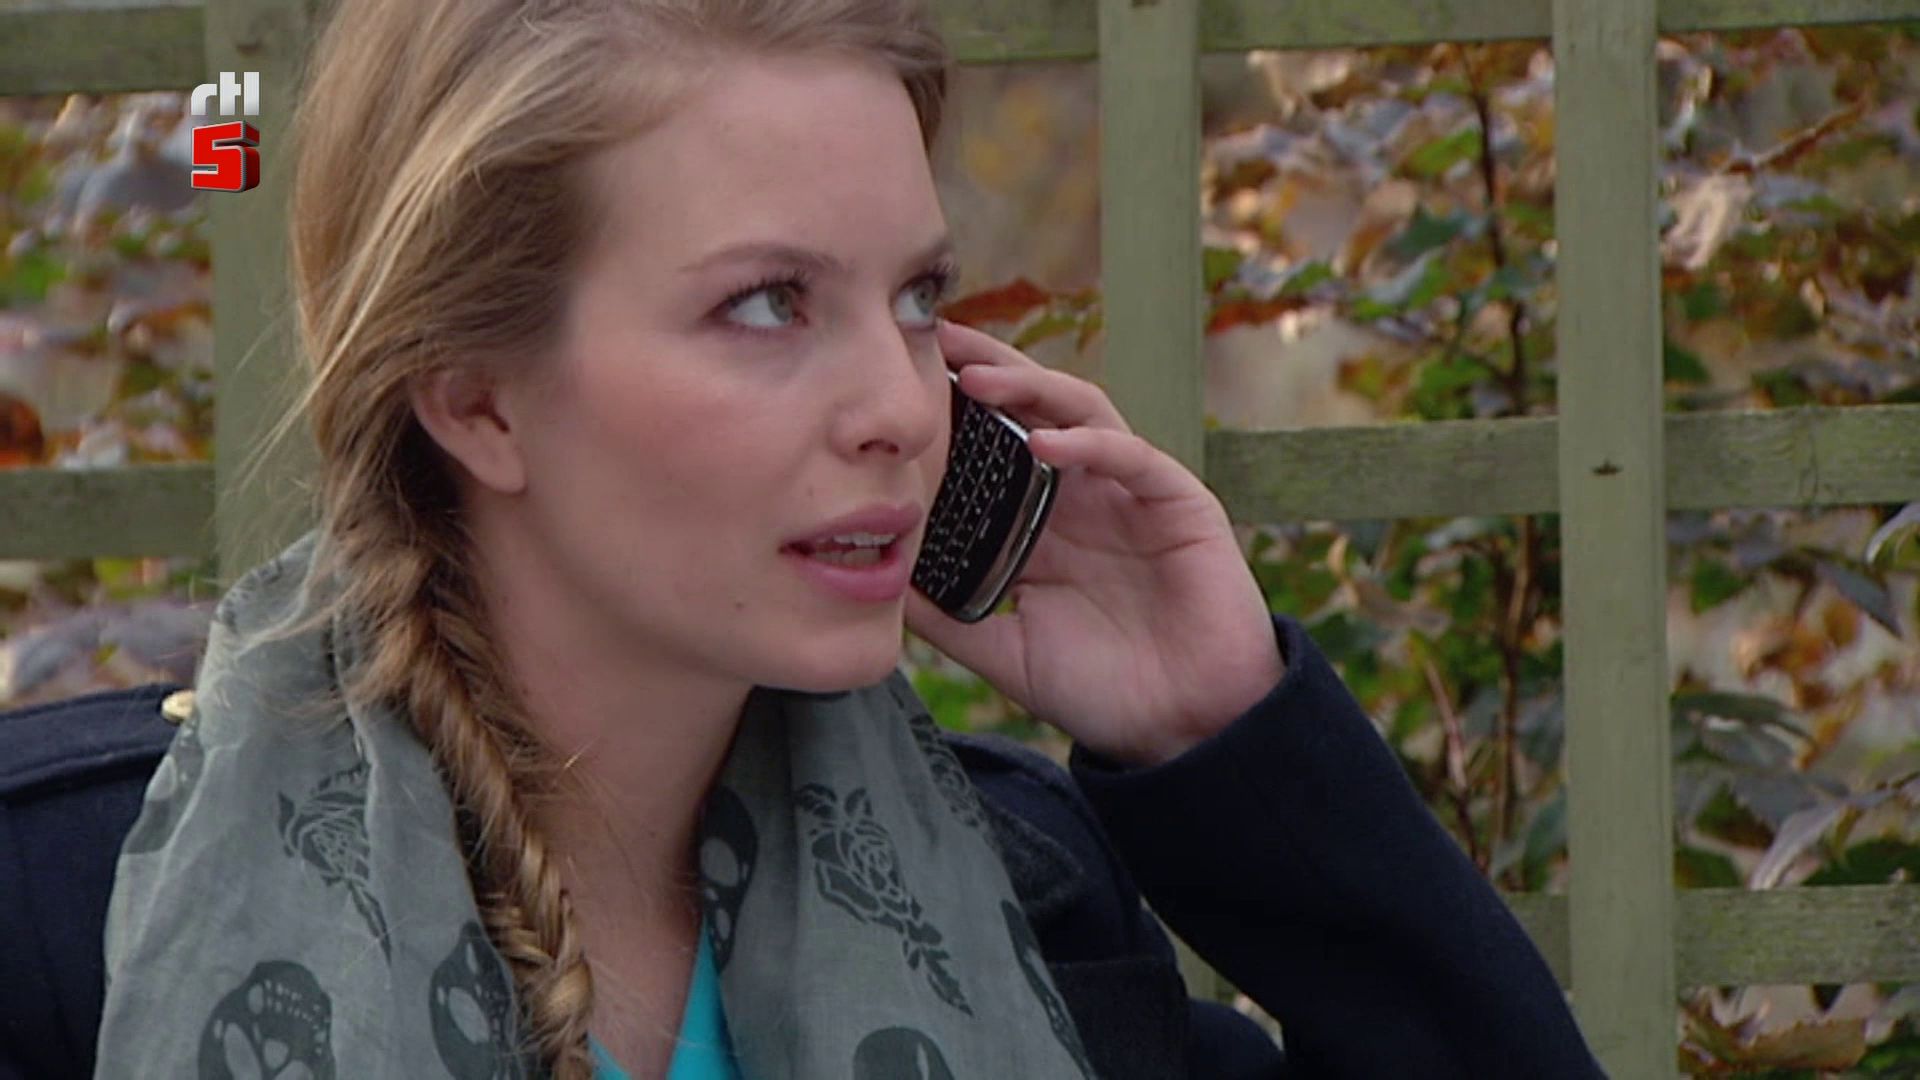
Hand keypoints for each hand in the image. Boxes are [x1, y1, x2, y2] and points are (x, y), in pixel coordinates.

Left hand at [903, 321, 1284, 766]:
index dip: (951, 410)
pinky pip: (1133, 457)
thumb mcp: (1003, 648)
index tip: (897, 382)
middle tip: (932, 339)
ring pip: (1081, 413)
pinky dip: (1090, 443)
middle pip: (1032, 409)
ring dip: (1032, 388)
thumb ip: (948, 614)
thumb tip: (876, 582)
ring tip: (978, 379)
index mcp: (1041, 521)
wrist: (1184, 729)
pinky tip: (1048, 444)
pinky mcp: (1179, 504)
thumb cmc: (1101, 688)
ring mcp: (1131, 494)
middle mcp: (1083, 494)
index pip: (992, 445)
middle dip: (985, 368)